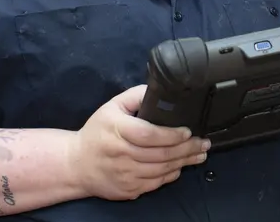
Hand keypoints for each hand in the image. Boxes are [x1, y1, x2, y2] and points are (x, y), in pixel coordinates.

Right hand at [69, 85, 208, 200]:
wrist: (75, 164)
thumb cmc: (97, 132)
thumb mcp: (112, 107)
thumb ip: (135, 95)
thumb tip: (160, 90)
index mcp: (117, 130)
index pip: (149, 135)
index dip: (171, 135)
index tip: (187, 131)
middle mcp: (121, 154)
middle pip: (160, 154)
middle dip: (187, 149)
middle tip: (203, 143)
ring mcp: (124, 174)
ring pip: (161, 170)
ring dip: (184, 162)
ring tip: (200, 154)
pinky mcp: (127, 189)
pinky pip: (155, 183)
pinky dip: (171, 175)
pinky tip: (181, 167)